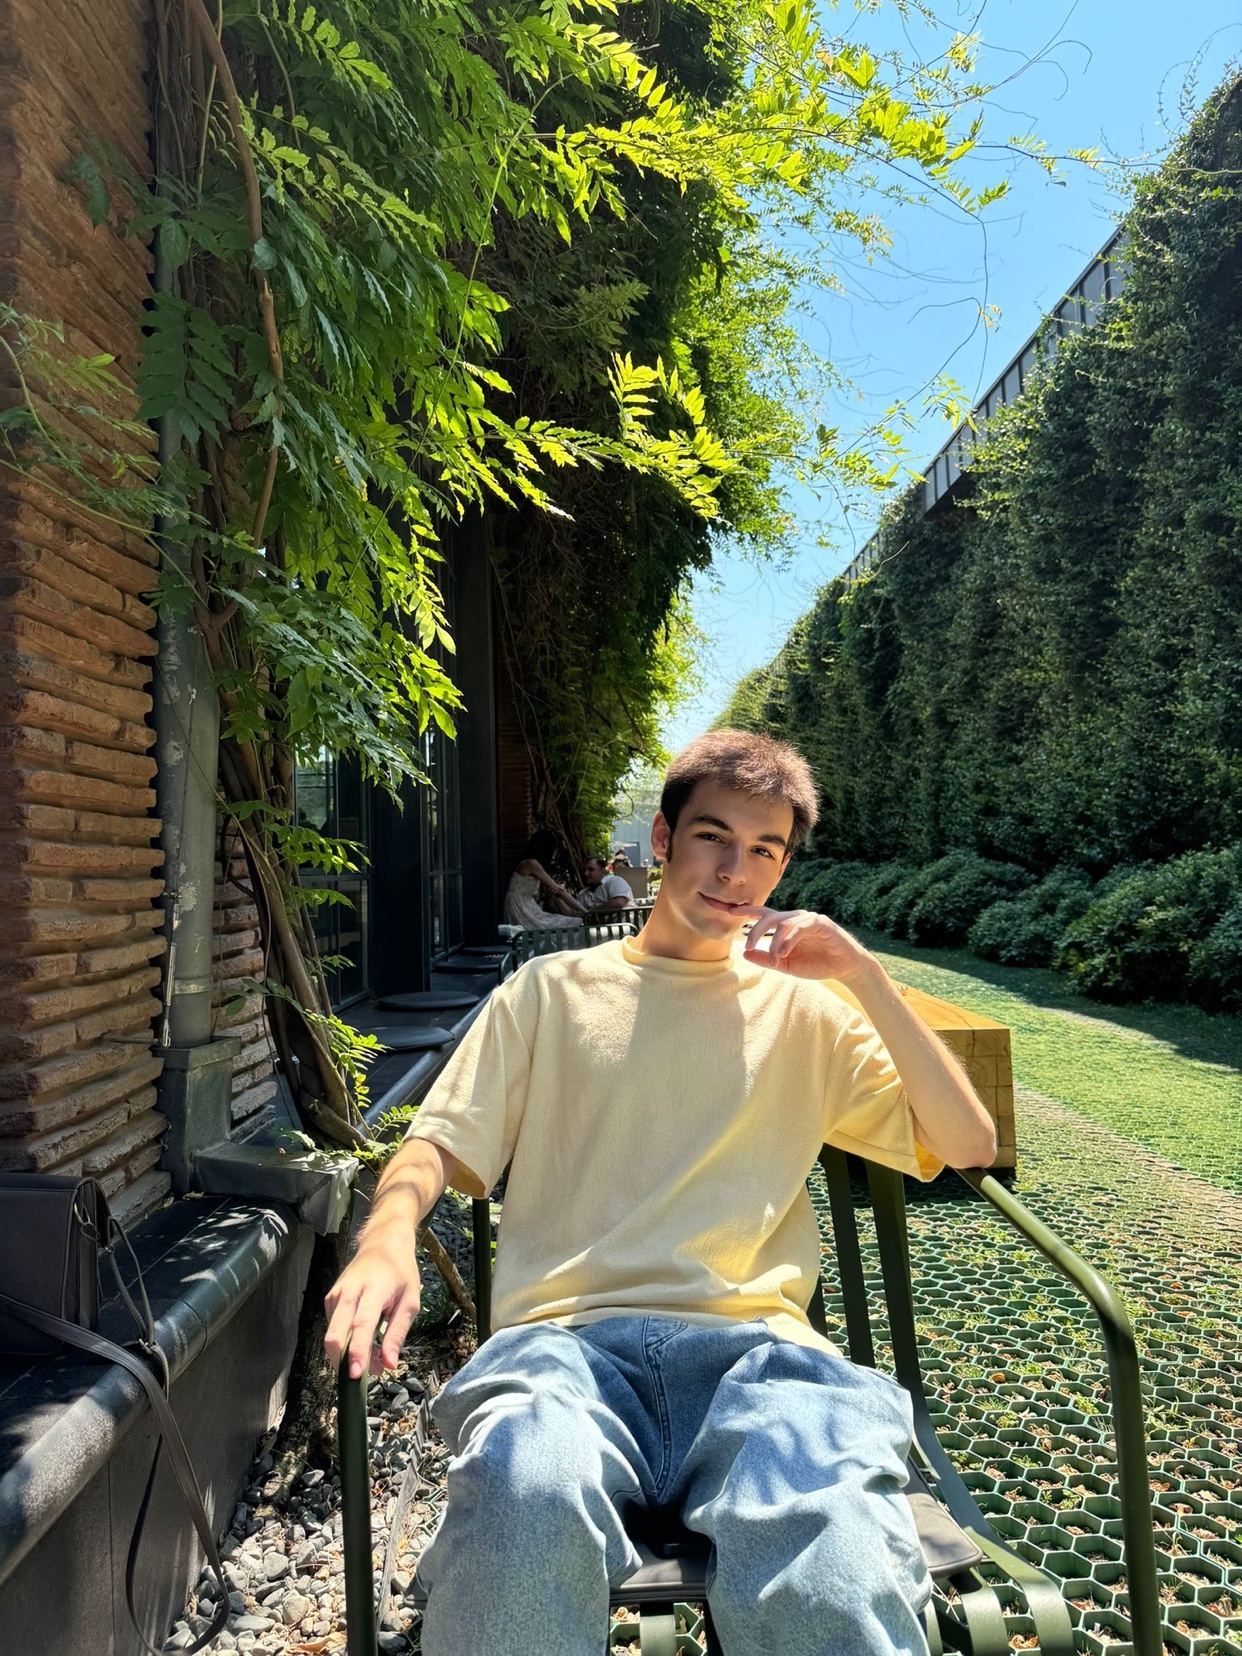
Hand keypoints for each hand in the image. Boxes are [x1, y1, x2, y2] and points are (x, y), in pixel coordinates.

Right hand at [324, 1219, 422, 1379]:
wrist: (382, 1243)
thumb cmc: (400, 1272)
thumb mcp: (410, 1301)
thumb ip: (397, 1333)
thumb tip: (388, 1364)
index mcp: (372, 1290)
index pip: (361, 1325)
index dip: (357, 1352)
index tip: (355, 1375)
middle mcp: (348, 1292)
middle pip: (335, 1334)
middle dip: (343, 1362)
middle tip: (366, 1375)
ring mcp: (335, 1296)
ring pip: (333, 1336)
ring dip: (349, 1354)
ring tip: (376, 1354)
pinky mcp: (329, 1300)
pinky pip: (333, 1329)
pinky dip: (346, 1343)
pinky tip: (365, 1341)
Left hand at [738, 905, 875, 981]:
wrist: (845, 968)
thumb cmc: (816, 964)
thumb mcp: (786, 965)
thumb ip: (766, 959)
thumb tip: (744, 954)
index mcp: (785, 926)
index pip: (761, 915)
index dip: (744, 911)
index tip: (725, 909)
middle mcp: (795, 919)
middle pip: (768, 917)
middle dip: (754, 930)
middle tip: (747, 945)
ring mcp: (808, 919)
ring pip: (783, 923)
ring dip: (774, 942)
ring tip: (773, 960)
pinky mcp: (821, 923)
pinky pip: (800, 928)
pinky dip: (789, 941)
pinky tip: (783, 953)